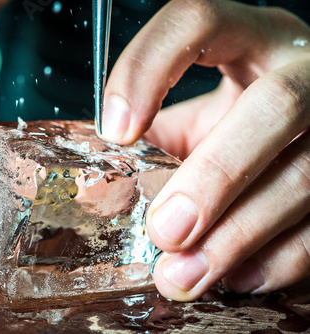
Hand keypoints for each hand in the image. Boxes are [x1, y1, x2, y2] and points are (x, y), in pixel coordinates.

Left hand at [101, 0, 309, 300]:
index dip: (149, 69)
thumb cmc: (234, 119)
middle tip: (165, 230)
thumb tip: (98, 185)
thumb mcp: (192, 116)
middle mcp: (304, 70)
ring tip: (185, 274)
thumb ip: (153, 139)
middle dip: (216, 175)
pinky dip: (280, 258)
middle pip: (275, 106)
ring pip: (307, 173)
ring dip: (240, 235)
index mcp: (249, 38)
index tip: (116, 131)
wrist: (299, 129)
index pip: (196, 23)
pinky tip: (236, 277)